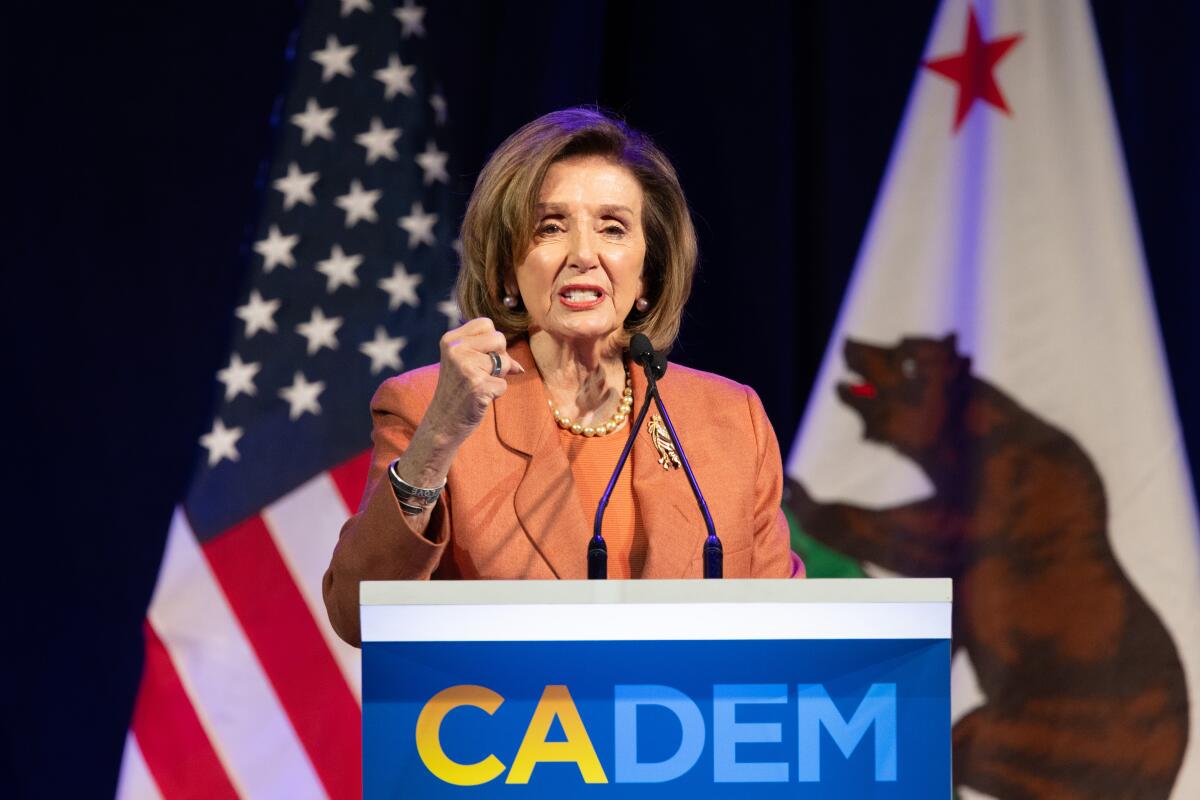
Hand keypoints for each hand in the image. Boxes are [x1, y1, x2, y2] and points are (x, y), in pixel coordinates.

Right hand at [422, 317, 524, 447]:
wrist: (443, 421)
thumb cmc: (458, 391)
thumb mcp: (465, 363)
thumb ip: (488, 353)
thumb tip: (518, 365)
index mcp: (451, 340)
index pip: (486, 323)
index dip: (492, 341)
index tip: (481, 357)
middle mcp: (456, 349)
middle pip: (499, 338)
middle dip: (499, 357)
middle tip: (483, 373)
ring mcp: (465, 367)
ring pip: (504, 361)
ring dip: (498, 376)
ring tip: (480, 385)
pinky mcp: (477, 385)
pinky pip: (504, 384)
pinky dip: (497, 393)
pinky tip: (480, 397)